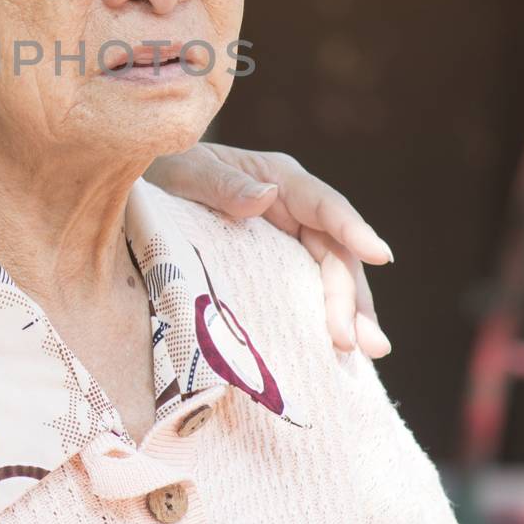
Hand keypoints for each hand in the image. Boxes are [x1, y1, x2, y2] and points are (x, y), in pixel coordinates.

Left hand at [144, 142, 393, 357]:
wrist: (144, 187)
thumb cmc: (166, 169)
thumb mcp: (185, 170)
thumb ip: (219, 183)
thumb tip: (266, 196)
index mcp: (279, 179)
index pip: (324, 205)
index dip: (353, 230)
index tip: (380, 256)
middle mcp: (293, 209)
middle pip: (333, 253)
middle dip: (350, 297)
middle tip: (358, 343)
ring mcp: (288, 239)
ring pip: (330, 276)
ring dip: (351, 314)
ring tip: (369, 353)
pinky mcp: (277, 265)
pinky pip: (308, 290)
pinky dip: (326, 318)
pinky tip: (341, 351)